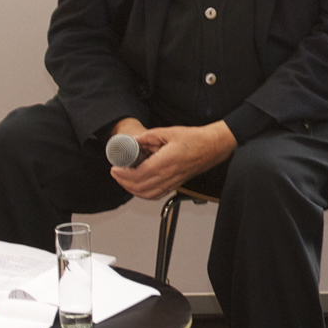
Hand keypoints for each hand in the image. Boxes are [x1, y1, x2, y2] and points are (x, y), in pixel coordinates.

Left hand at [109, 119, 236, 199]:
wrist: (212, 146)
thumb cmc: (195, 139)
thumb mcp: (168, 132)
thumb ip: (148, 137)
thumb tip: (133, 141)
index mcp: (166, 161)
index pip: (139, 174)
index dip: (123, 174)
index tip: (115, 168)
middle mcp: (169, 175)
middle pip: (140, 187)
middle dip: (123, 182)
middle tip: (116, 173)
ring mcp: (173, 182)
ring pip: (148, 194)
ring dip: (132, 190)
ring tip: (124, 181)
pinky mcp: (176, 184)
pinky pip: (157, 195)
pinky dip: (144, 194)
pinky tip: (139, 187)